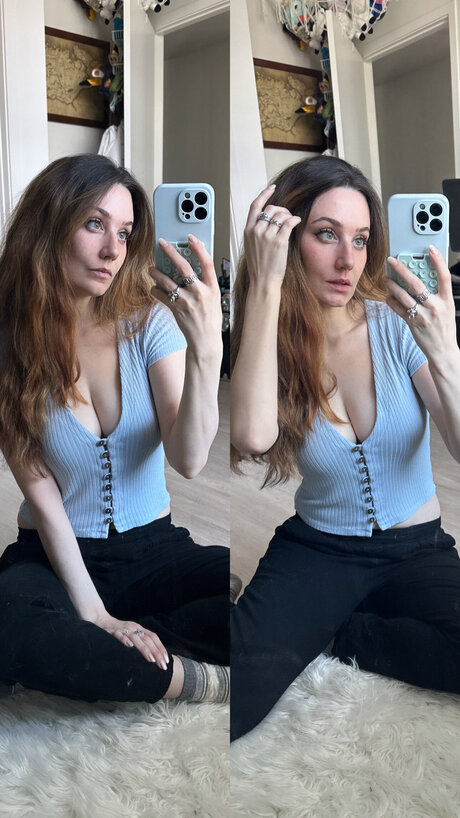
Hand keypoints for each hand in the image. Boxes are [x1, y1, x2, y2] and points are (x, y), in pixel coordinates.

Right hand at [90, 610, 168, 669]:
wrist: (100, 619)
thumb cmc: (118, 630)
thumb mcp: (131, 634)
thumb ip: (140, 641)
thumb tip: (153, 656)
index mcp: (139, 628)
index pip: (153, 637)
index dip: (161, 648)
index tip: (166, 660)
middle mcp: (133, 628)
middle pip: (148, 640)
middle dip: (156, 653)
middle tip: (162, 665)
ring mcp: (123, 630)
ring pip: (136, 638)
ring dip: (145, 649)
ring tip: (151, 660)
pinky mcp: (112, 631)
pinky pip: (119, 636)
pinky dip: (125, 640)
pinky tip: (129, 646)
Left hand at [150, 235, 221, 357]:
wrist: (206, 340)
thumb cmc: (210, 319)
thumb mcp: (214, 298)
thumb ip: (205, 284)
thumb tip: (192, 269)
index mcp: (212, 287)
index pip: (207, 262)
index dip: (199, 248)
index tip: (190, 238)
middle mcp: (200, 292)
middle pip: (184, 267)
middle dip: (171, 252)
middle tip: (162, 244)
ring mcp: (188, 301)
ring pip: (168, 281)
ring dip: (157, 273)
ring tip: (151, 269)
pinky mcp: (177, 310)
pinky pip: (162, 296)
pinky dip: (155, 291)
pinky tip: (154, 288)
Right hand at [244, 184, 301, 286]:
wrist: (263, 282)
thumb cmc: (259, 268)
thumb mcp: (252, 247)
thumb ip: (257, 233)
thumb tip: (269, 221)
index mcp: (248, 231)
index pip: (255, 206)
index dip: (264, 194)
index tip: (271, 188)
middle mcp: (256, 231)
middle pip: (270, 208)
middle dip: (281, 209)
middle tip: (287, 215)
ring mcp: (267, 235)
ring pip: (281, 214)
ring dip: (289, 215)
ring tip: (292, 222)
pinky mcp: (279, 241)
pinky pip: (289, 222)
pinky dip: (295, 219)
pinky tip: (297, 221)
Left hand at [386, 246, 457, 359]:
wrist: (443, 350)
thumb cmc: (444, 327)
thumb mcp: (447, 308)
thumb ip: (438, 294)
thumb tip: (425, 279)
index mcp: (447, 300)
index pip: (444, 276)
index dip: (438, 261)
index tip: (430, 249)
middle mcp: (436, 306)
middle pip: (417, 284)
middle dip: (402, 270)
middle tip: (393, 261)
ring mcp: (423, 316)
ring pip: (404, 296)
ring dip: (392, 286)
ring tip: (386, 279)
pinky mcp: (413, 324)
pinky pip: (399, 309)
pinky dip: (391, 301)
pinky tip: (388, 295)